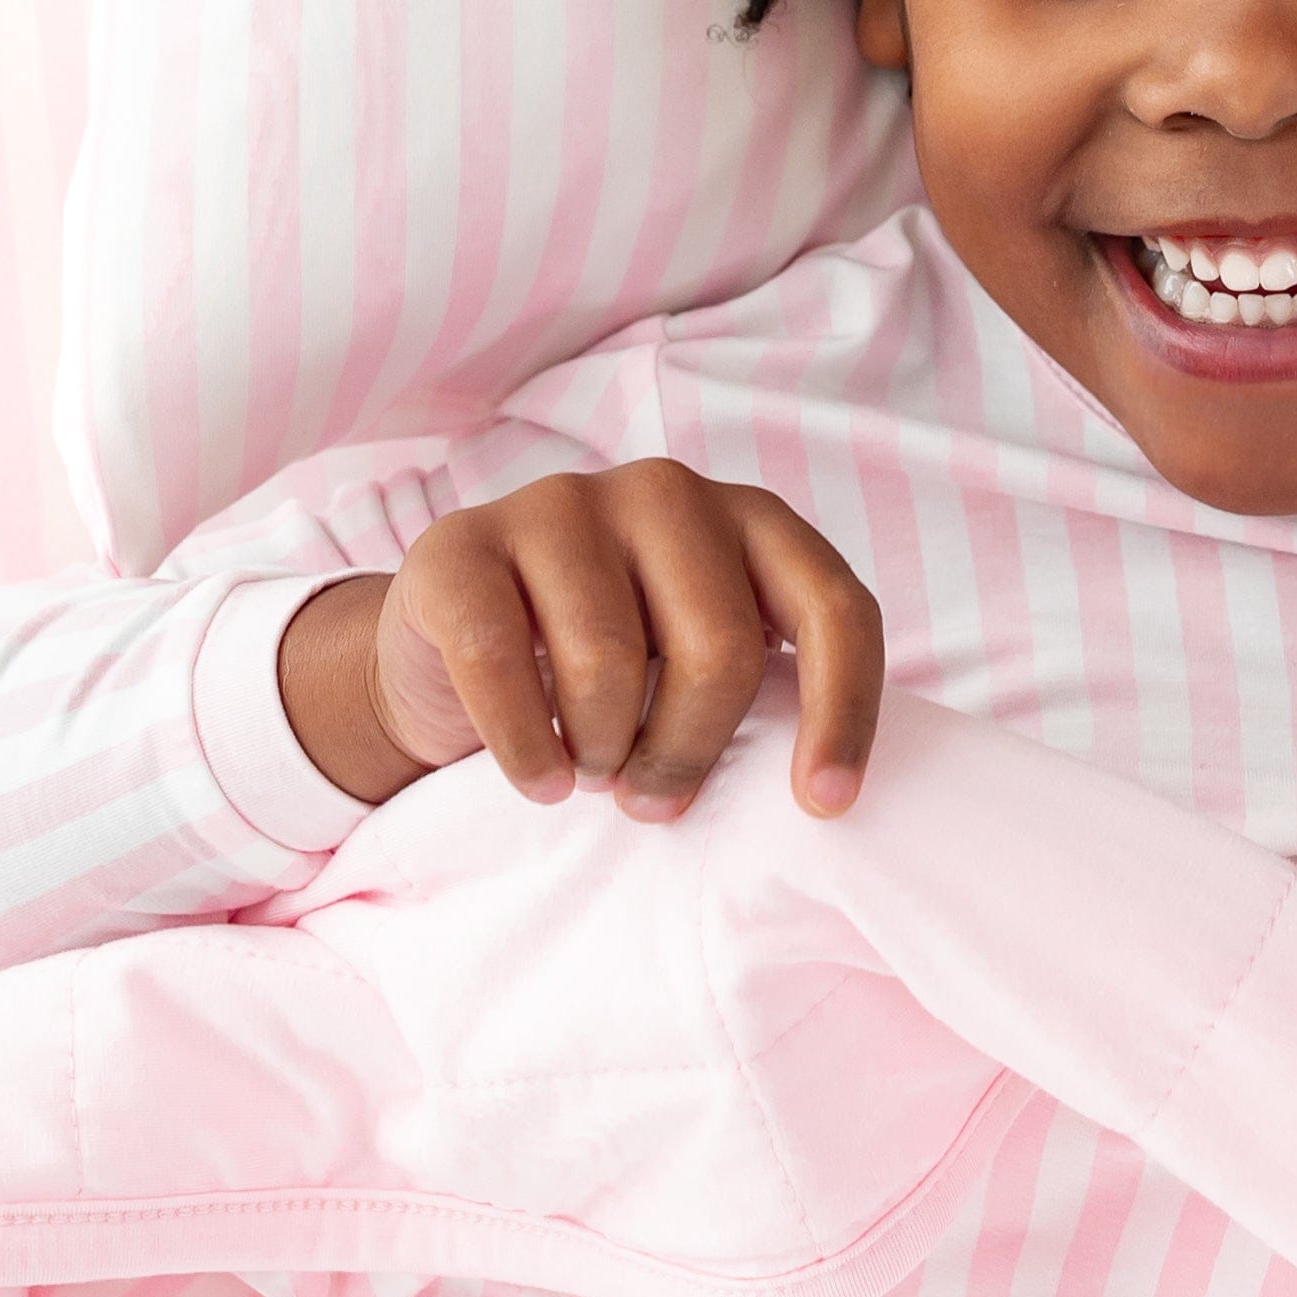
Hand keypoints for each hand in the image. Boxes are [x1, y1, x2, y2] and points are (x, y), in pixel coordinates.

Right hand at [277, 461, 883, 822]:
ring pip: (609, 661)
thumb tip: (816, 793)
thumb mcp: (701, 667)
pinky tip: (542, 781)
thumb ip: (758, 691)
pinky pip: (500, 663)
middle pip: (720, 649)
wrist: (453, 649)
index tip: (825, 803)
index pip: (835, 609)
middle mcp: (668, 493)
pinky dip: (527, 748)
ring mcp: (562, 504)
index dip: (843, 710)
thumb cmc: (612, 668)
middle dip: (691, 752)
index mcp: (754, 521)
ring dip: (604, 752)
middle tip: (656, 801)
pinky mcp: (462, 543)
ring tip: (594, 774)